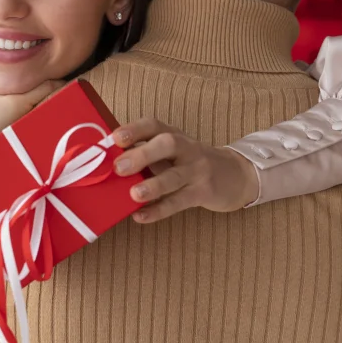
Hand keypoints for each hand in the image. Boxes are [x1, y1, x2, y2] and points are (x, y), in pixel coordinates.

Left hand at [111, 118, 258, 223]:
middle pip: (167, 145)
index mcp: (173, 135)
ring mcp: (197, 171)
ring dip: (153, 185)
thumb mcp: (171, 151)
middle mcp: (186, 149)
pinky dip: (159, 210)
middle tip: (119, 167)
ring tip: (134, 195)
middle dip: (142, 154)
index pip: (154, 125)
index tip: (115, 137)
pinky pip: (180, 202)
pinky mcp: (204, 193)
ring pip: (175, 176)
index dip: (134, 129)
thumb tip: (106, 161)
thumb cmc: (189, 162)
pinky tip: (141, 216)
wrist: (235, 175)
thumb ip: (144, 152)